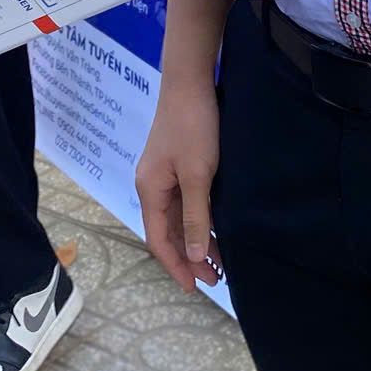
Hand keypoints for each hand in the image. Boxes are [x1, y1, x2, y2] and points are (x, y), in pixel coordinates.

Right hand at [135, 78, 223, 292]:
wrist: (191, 82)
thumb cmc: (193, 128)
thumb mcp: (197, 176)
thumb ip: (196, 217)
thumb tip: (194, 257)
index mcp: (150, 190)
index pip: (159, 240)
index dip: (176, 266)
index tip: (196, 288)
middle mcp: (152, 185)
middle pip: (168, 231)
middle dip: (189, 257)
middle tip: (216, 279)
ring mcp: (164, 174)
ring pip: (178, 218)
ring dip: (196, 239)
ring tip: (220, 262)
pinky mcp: (178, 164)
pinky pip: (186, 202)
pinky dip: (200, 219)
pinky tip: (216, 229)